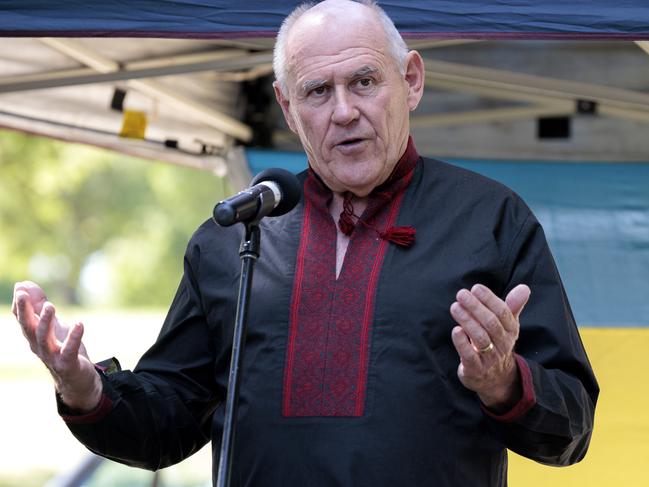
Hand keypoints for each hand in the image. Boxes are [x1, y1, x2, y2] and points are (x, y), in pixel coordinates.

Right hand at [12, 281, 101, 411]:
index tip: (20, 288)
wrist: (77, 379)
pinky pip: (69, 350)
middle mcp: (39, 346)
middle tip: (23, 294)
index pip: (22, 319)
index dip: (20, 305)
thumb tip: (22, 284)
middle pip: (28, 328)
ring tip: (50, 306)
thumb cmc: (62, 349)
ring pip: (44, 339)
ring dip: (46, 321)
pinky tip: (79, 324)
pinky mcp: (68, 363)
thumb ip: (38, 306)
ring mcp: (52, 356)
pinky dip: (73, 337)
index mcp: (34, 336)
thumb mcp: (52, 325)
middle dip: (24, 311)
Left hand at [449, 283, 529, 411]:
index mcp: (511, 331)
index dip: (489, 299)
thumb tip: (525, 287)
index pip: (503, 312)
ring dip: (467, 320)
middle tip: (461, 294)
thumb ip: (513, 306)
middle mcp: (502, 344)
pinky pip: (469, 356)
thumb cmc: (498, 344)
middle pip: (491, 323)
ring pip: (480, 338)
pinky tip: (455, 330)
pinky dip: (462, 343)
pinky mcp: (475, 369)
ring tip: (455, 307)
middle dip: (476, 307)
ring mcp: (489, 358)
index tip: (475, 288)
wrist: (497, 379)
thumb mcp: (508, 326)